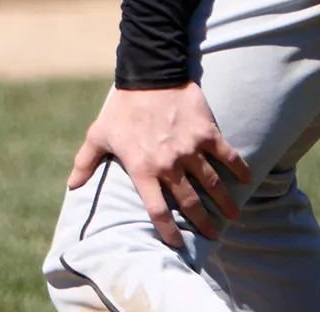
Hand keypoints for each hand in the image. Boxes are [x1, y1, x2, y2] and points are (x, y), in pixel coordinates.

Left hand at [67, 84, 250, 247]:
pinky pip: (228, 156)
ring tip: (232, 215)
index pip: (157, 211)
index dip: (169, 232)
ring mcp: (190, 149)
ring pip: (213, 185)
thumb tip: (72, 186)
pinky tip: (247, 180)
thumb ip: (85, 162)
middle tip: (213, 235)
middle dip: (203, 223)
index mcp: (142, 168)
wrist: (148, 75)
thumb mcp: (99, 135)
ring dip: (225, 203)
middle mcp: (168, 164)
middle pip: (190, 204)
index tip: (178, 245)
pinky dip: (240, 169)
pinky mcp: (206, 133)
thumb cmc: (121, 108)